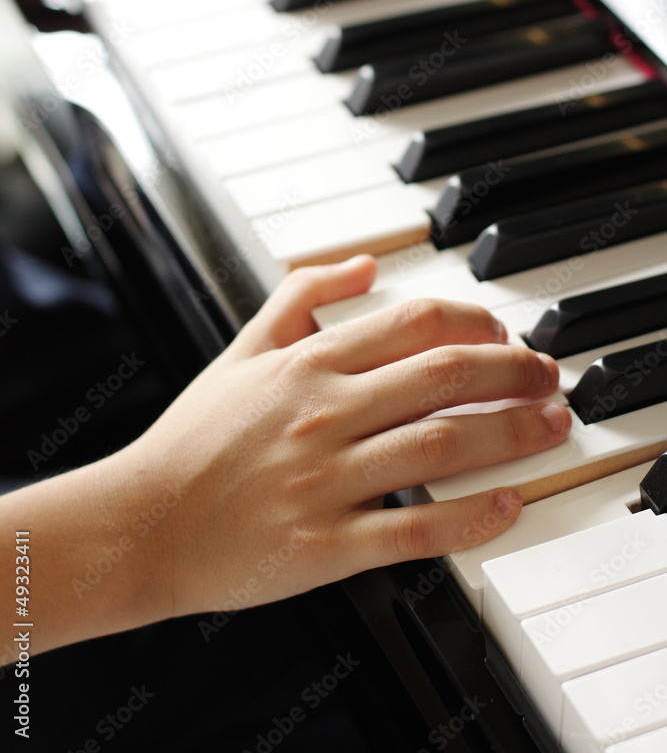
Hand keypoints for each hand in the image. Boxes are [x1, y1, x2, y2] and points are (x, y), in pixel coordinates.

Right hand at [115, 255, 569, 619]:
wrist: (141, 522)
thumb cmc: (193, 438)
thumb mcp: (241, 351)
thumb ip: (299, 294)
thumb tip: (365, 262)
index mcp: (306, 364)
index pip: (415, 324)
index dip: (477, 324)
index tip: (505, 338)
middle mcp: (323, 413)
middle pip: (446, 377)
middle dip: (515, 373)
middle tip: (548, 378)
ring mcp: (326, 480)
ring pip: (443, 447)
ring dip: (513, 435)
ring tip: (550, 428)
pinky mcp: (326, 545)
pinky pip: (417, 530)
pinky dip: (472, 517)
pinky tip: (509, 505)